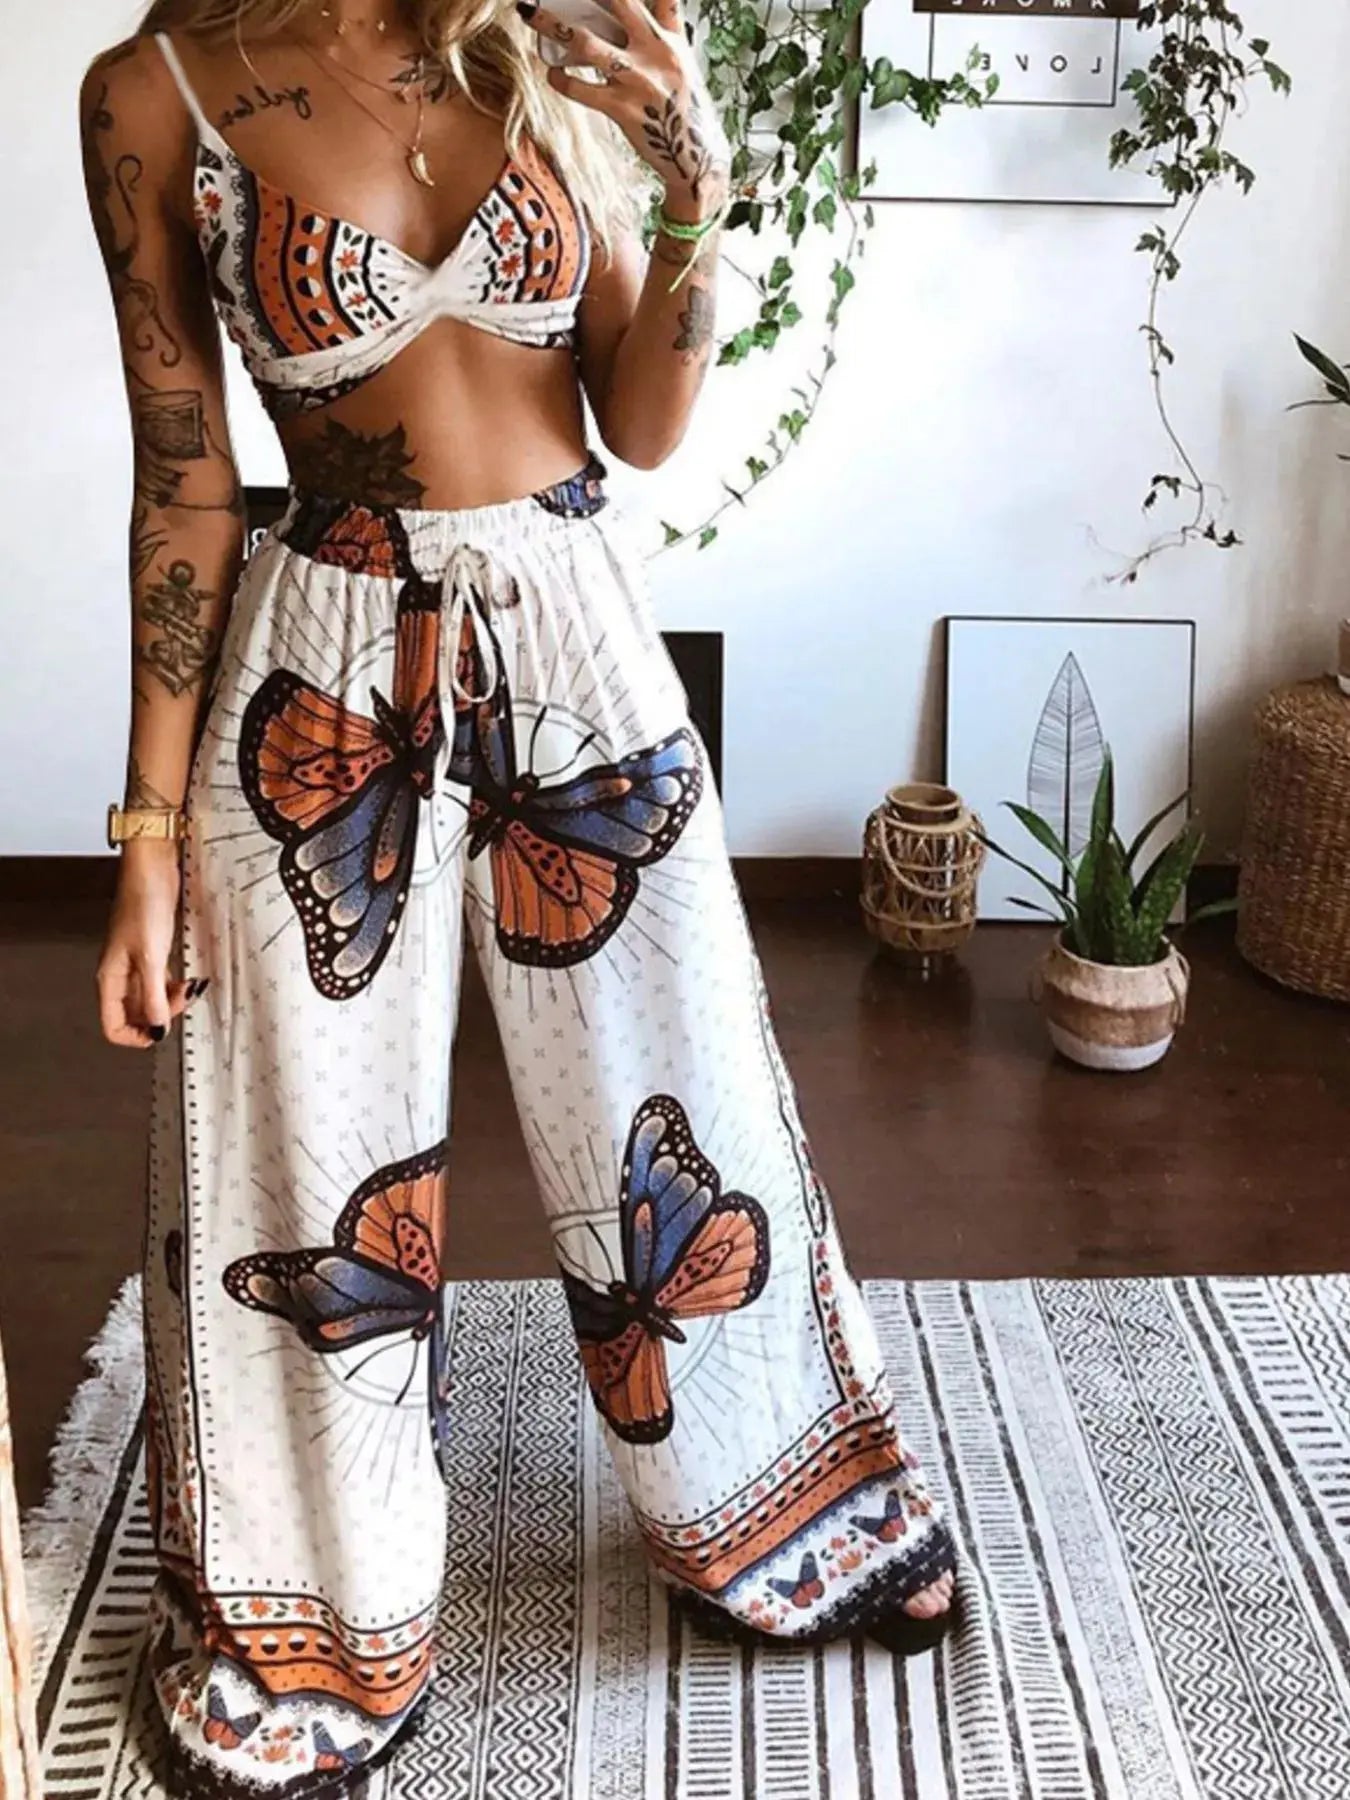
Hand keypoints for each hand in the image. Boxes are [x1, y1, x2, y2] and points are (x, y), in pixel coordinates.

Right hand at [97, 841, 201, 1047]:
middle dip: (159, 1016)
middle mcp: (118, 974)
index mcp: (109, 978)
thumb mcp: (151, 957)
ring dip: (170, 1001)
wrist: (152, 869)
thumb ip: (154, 996)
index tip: (161, 1032)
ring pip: (149, 998)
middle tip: (180, 1003)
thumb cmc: (144, 903)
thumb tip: (158, 1028)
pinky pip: (159, 981)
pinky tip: (188, 979)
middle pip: (134, 1015)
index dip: (136, 1036)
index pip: (113, 1026)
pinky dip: (174, 986)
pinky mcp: (150, 951)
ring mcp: (134, 963)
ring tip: (187, 989)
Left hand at [520, 0, 730, 211]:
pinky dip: (561, 80)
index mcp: (668, 38)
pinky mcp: (622, 109)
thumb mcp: (682, 59)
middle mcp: (654, 52)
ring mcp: (636, 81)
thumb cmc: (684, 106)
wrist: (695, 156)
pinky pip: (582, 90)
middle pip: (618, 3)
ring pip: (587, 44)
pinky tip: (552, 73)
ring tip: (529, 14)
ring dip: (553, 27)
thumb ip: (667, 23)